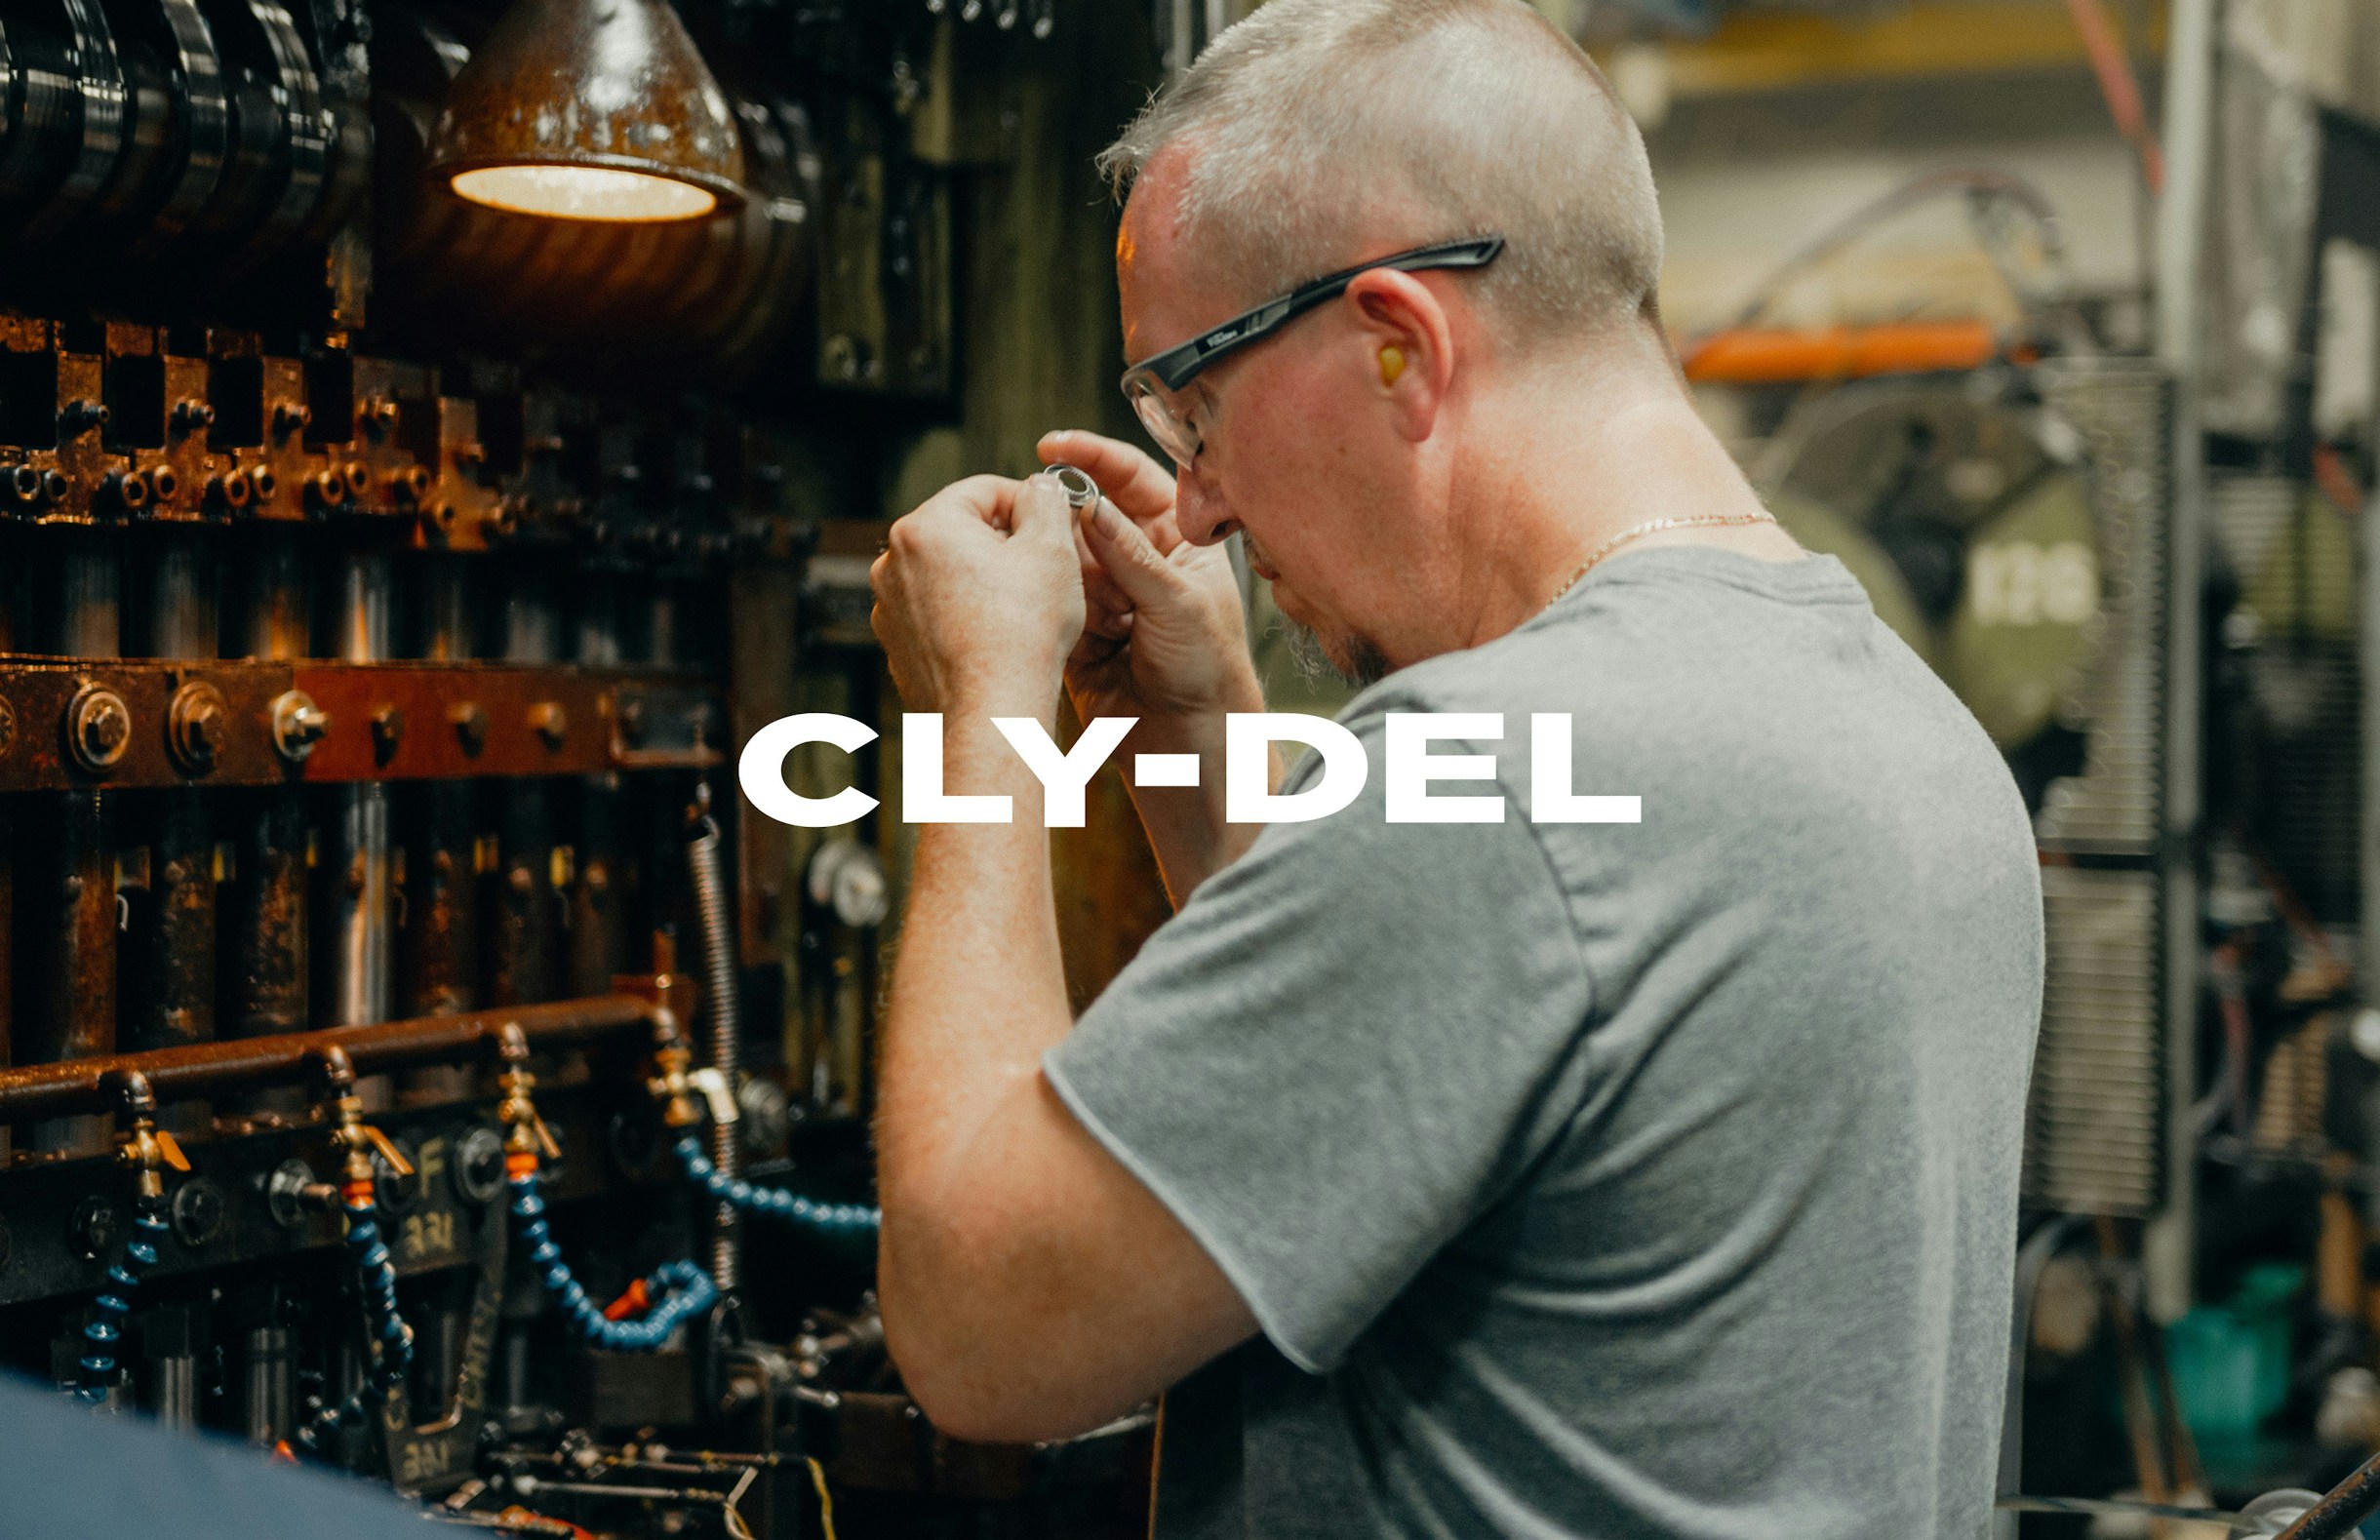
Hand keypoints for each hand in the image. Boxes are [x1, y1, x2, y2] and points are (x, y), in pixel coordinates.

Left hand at [871, 473, 1084, 718]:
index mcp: (925, 526)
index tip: (1052, 525)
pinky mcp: (897, 643)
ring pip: (949, 573)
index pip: (984, 490)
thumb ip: (1047, 500)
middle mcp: (893, 562)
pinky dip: (965, 616)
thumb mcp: (1052, 549)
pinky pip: (937, 613)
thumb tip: (1041, 487)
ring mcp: (890, 606)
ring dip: (984, 580)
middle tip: (1043, 570)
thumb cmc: (1022, 635)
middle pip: (962, 531)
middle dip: (1003, 544)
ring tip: (1022, 609)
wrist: (993, 714)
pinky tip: (997, 637)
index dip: (1027, 503)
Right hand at [1036, 431, 1260, 728]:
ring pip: (1064, 556)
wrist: (1191, 746)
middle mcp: (1140, 559)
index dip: (1094, 456)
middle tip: (1041, 518)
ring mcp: (1106, 593)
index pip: (1133, 478)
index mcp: (1179, 539)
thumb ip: (1131, 554)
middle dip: (1066, 516)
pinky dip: (1048, 600)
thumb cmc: (1210, 673)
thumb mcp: (1179, 603)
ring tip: (1065, 588)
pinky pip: (1050, 598)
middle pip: (1088, 513)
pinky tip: (1056, 614)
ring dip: (1059, 565)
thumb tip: (1088, 504)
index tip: (1053, 445)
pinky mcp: (1076, 628)